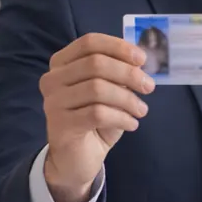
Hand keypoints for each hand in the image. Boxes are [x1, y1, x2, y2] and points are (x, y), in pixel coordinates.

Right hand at [39, 33, 154, 201]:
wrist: (77, 158)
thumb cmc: (95, 120)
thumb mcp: (110, 92)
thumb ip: (119, 74)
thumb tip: (139, 61)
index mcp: (62, 64)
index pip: (89, 42)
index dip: (118, 47)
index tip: (142, 59)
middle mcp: (52, 79)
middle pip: (95, 63)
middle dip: (128, 73)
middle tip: (149, 87)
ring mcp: (53, 102)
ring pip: (97, 89)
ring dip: (128, 99)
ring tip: (141, 110)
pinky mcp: (60, 125)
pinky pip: (97, 114)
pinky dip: (121, 117)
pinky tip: (131, 124)